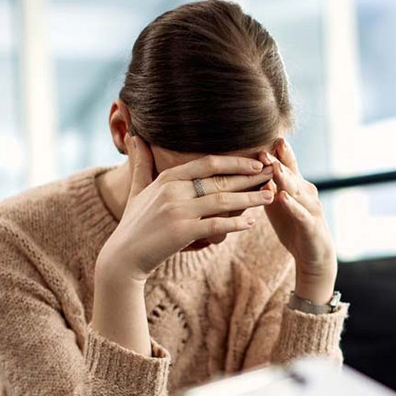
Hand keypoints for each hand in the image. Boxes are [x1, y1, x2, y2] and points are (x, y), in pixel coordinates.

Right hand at [97, 134, 274, 282]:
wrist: (123, 258)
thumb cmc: (133, 225)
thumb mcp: (137, 190)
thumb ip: (142, 164)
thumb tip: (136, 137)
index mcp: (168, 179)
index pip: (207, 163)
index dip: (234, 161)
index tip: (256, 161)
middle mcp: (174, 191)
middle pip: (220, 179)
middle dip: (250, 176)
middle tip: (273, 174)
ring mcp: (178, 211)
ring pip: (223, 200)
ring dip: (250, 198)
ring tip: (271, 196)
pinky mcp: (182, 233)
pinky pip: (216, 225)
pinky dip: (236, 223)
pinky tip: (251, 222)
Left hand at [260, 138, 337, 303]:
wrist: (314, 255)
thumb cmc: (293, 226)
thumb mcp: (277, 205)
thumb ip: (268, 188)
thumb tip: (250, 171)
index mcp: (297, 186)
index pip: (287, 165)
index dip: (278, 152)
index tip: (266, 136)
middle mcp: (306, 192)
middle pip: (291, 174)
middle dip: (278, 161)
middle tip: (264, 148)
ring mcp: (310, 208)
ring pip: (296, 191)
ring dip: (285, 178)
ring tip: (273, 167)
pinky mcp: (311, 226)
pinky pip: (300, 213)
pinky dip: (291, 205)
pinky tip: (282, 197)